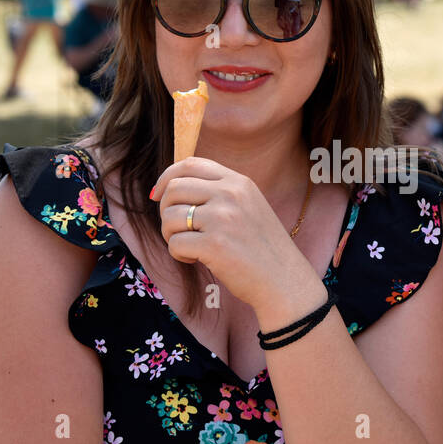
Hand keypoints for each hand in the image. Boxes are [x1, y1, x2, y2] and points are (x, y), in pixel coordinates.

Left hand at [151, 157, 314, 308]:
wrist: (284, 279)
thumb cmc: (262, 248)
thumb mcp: (248, 206)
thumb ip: (219, 193)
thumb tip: (172, 187)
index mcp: (238, 182)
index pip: (191, 164)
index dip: (167, 177)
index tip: (158, 196)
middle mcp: (230, 194)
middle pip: (174, 189)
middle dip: (165, 211)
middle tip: (177, 230)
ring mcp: (222, 219)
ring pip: (170, 216)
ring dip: (170, 235)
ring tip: (189, 248)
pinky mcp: (215, 245)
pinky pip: (175, 243)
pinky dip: (178, 254)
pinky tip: (195, 260)